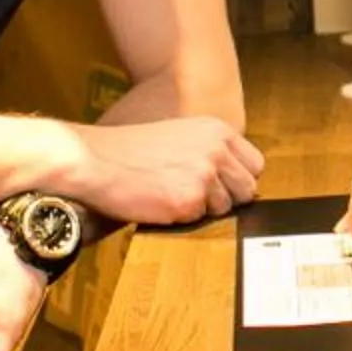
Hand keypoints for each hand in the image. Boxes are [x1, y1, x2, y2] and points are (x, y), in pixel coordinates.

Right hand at [56, 114, 263, 224]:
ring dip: (202, 208)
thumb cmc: (130, 149)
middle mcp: (216, 150)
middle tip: (195, 196)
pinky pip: (199, 220)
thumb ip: (209, 151)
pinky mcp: (189, 200)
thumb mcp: (180, 135)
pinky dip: (182, 217)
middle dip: (226, 198)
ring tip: (170, 194)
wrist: (96, 159)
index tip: (222, 186)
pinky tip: (160, 203)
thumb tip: (233, 179)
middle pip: (247, 189)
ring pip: (225, 208)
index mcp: (217, 130)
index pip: (255, 165)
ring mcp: (205, 175)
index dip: (238, 179)